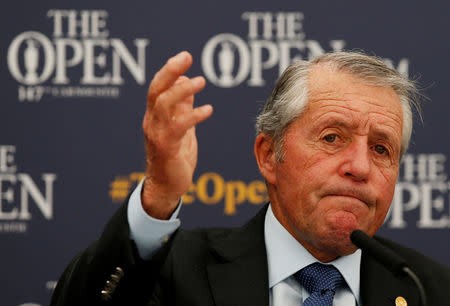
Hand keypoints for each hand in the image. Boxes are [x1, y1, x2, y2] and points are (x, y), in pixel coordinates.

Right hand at [141, 51, 212, 218]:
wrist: (166, 186)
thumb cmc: (174, 156)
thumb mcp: (180, 127)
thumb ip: (182, 106)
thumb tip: (187, 81)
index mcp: (154, 116)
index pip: (157, 87)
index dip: (169, 70)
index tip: (185, 57)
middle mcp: (152, 122)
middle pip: (156, 90)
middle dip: (170, 71)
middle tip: (187, 57)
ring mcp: (157, 135)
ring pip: (164, 104)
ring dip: (182, 90)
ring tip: (201, 81)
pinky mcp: (167, 148)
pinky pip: (179, 126)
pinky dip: (194, 115)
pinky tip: (208, 109)